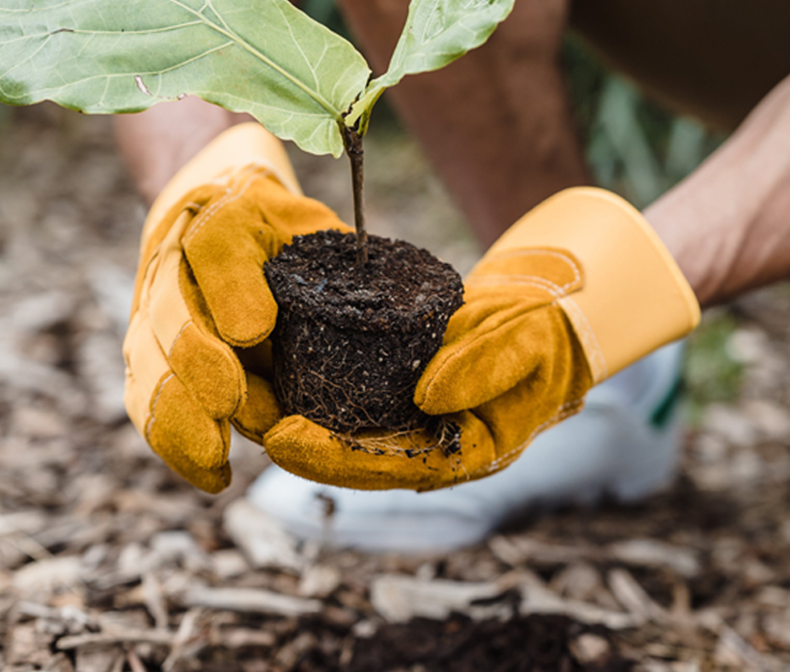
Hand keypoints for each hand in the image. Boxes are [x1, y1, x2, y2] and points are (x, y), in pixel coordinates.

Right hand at [123, 124, 345, 492]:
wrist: (215, 205)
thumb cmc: (274, 225)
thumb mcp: (301, 223)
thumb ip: (301, 259)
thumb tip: (254, 331)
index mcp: (213, 216)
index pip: (215, 241)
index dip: (228, 286)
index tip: (254, 329)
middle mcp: (169, 264)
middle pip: (169, 311)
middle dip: (195, 362)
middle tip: (227, 404)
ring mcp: (151, 313)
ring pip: (150, 364)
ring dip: (177, 411)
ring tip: (214, 456)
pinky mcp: (149, 355)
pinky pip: (147, 401)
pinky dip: (171, 441)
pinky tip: (209, 475)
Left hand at [258, 188, 701, 490]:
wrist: (548, 321)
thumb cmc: (547, 337)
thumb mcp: (529, 343)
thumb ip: (486, 367)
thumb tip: (427, 396)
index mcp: (461, 452)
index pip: (386, 468)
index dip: (332, 459)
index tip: (282, 440)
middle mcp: (427, 445)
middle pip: (349, 456)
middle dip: (294, 441)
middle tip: (241, 415)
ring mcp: (409, 420)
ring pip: (340, 428)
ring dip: (290, 415)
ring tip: (240, 392)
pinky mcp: (393, 389)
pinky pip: (345, 394)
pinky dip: (308, 384)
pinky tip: (270, 367)